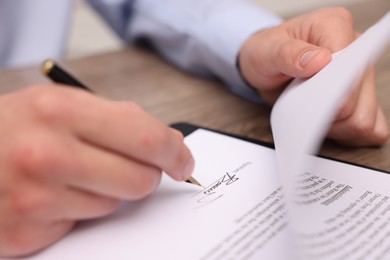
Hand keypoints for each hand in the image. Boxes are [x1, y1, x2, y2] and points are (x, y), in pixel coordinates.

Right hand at [0, 85, 193, 256]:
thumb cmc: (13, 128)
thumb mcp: (58, 104)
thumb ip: (116, 118)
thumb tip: (168, 142)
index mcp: (61, 111)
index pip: (147, 138)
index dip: (174, 152)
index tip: (183, 160)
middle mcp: (48, 153)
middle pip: (141, 179)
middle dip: (146, 174)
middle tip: (133, 166)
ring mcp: (36, 197)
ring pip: (115, 203)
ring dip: (108, 191)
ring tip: (74, 174)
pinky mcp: (28, 231)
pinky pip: (85, 222)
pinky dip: (80, 209)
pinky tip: (54, 194)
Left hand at [239, 7, 388, 145]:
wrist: (264, 68)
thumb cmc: (267, 54)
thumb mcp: (265, 52)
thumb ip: (287, 54)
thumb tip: (319, 60)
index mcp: (335, 27)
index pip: (350, 66)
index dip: (332, 90)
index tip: (313, 100)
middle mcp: (355, 52)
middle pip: (358, 102)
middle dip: (327, 114)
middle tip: (303, 107)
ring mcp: (361, 79)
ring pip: (363, 120)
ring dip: (334, 128)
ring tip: (310, 115)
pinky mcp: (360, 101)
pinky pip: (370, 130)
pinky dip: (346, 136)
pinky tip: (325, 127)